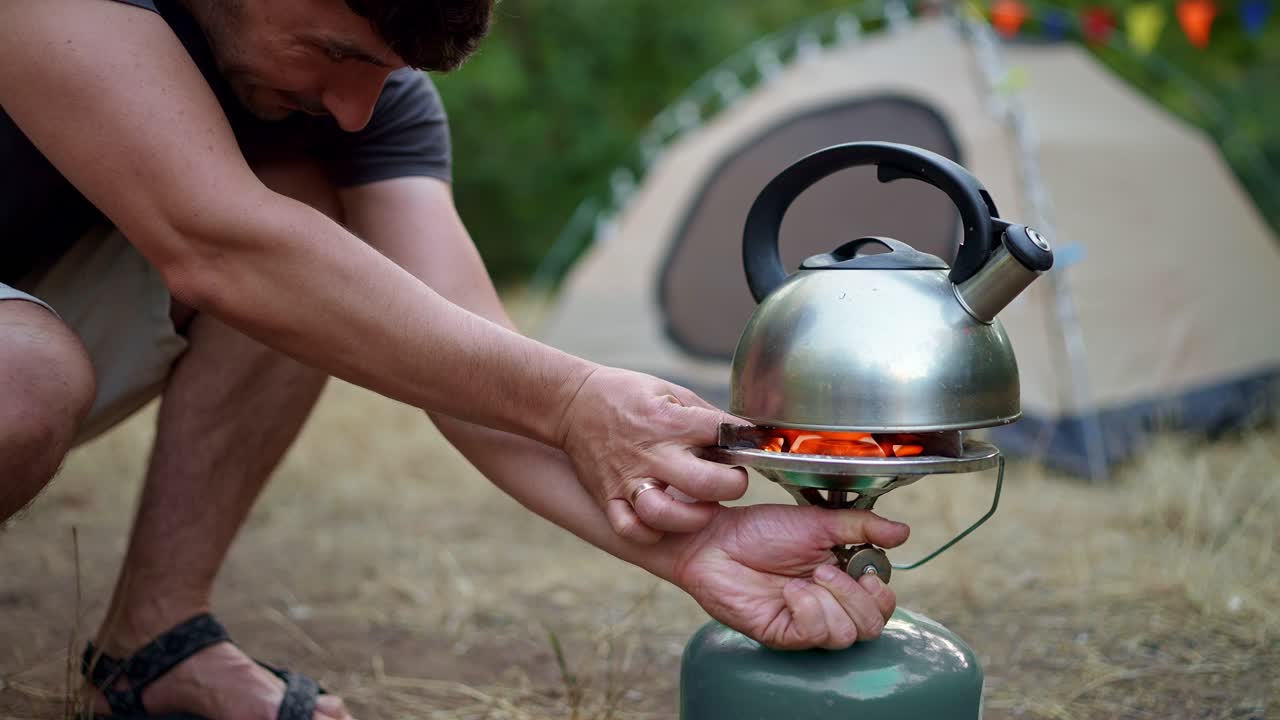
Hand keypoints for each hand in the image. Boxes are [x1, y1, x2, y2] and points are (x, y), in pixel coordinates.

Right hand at [556, 366, 748, 542]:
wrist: (572, 404)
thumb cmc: (626, 396)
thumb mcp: (671, 391)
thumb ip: (705, 416)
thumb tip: (743, 435)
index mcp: (673, 422)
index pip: (726, 435)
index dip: (747, 444)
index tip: (749, 449)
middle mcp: (653, 454)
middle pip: (707, 483)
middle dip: (732, 486)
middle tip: (731, 482)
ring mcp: (629, 479)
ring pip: (666, 514)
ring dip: (693, 517)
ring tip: (703, 509)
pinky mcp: (609, 497)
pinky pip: (630, 529)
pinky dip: (649, 533)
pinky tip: (663, 525)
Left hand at [666, 504, 909, 649]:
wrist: (716, 539)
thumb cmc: (760, 529)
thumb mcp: (818, 522)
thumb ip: (862, 526)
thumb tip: (903, 532)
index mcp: (842, 577)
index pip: (881, 604)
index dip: (880, 592)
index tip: (861, 568)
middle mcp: (828, 604)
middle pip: (871, 626)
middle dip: (856, 597)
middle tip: (825, 570)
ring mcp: (806, 622)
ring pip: (846, 634)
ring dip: (831, 601)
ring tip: (805, 578)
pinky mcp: (783, 634)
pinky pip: (815, 634)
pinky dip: (809, 609)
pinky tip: (790, 592)